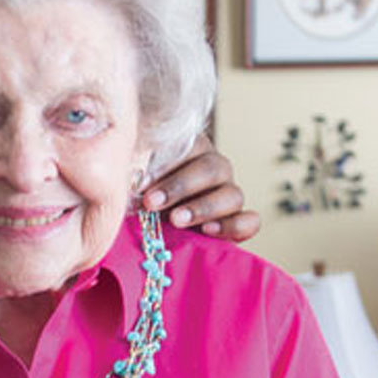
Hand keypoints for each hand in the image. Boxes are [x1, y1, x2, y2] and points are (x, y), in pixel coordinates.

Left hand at [140, 134, 259, 241]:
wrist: (158, 232)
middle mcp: (215, 168)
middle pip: (212, 169)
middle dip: (180, 186)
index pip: (190, 146)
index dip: (166, 164)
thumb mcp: (136, 182)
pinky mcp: (239, 222)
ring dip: (204, 207)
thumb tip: (127, 173)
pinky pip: (250, 221)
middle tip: (152, 202)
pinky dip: (232, 225)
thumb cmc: (142, 198)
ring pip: (233, 194)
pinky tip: (208, 231)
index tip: (141, 183)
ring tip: (176, 220)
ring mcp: (229, 194)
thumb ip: (135, 171)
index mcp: (191, 150)